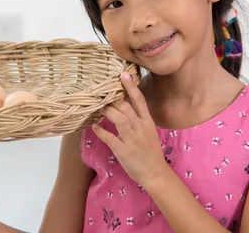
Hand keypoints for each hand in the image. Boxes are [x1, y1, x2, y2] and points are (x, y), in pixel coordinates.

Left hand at [92, 72, 169, 187]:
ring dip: (107, 111)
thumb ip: (138, 118)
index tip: (123, 74)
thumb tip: (124, 104)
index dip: (131, 87)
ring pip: (119, 119)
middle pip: (126, 107)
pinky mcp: (124, 151)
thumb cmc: (150, 151)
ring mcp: (132, 140)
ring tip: (98, 107)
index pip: (140, 100)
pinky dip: (100, 131)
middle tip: (102, 94)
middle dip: (113, 99)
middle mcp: (140, 128)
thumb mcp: (148, 131)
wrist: (155, 173)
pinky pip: (110, 138)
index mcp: (147, 122)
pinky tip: (94, 127)